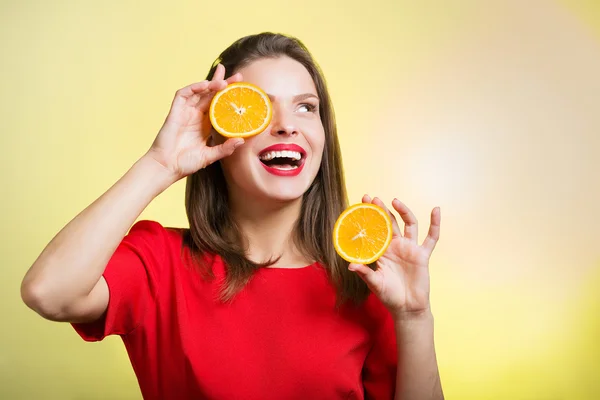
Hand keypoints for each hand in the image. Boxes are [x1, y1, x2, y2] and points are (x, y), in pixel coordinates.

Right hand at [145, 64, 243, 181]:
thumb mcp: (209, 156)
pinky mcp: (175, 111)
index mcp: (205, 124)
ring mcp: (185, 112)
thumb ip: (225, 148)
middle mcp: (196, 115)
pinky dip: (194, 88)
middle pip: (211, 94)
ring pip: (199, 92)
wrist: (166, 167)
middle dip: (223, 84)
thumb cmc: (185, 163)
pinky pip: (183, 95)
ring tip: (223, 82)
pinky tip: (205, 86)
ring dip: (211, 84)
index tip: (242, 89)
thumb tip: (242, 140)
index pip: (219, 105)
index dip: (228, 96)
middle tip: (238, 77)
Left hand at [349, 195, 440, 318]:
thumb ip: (365, 273)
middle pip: (389, 223)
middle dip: (381, 210)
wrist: (407, 308)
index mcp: (382, 251)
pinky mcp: (422, 255)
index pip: (374, 229)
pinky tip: (436, 210)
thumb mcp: (375, 283)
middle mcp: (395, 246)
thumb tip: (351, 265)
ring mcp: (410, 249)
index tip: (362, 203)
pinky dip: (434, 224)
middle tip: (373, 198)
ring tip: (395, 201)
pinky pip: (431, 237)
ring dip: (403, 211)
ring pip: (409, 224)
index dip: (369, 217)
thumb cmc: (389, 296)